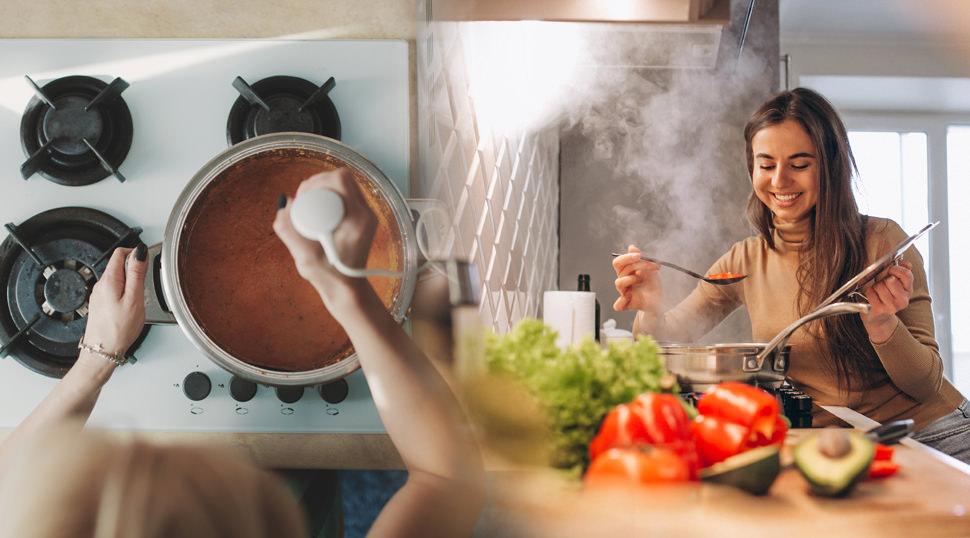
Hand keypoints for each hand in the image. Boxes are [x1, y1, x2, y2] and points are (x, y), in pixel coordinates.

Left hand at [82, 244, 147, 355]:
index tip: (147, 262)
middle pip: (118, 264)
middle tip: (146, 283)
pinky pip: (114, 290)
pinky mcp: (100, 304)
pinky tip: (131, 304)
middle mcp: (100, 285)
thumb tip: (139, 252)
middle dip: (134, 267)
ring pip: (117, 277)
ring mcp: (99, 295)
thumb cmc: (118, 329)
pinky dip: (125, 291)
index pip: (120, 253)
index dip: (135, 252)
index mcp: (109, 280)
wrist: (102, 351)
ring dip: (130, 280)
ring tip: (140, 296)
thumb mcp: (134, 299)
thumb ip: (136, 274)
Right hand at [273, 168, 377, 302]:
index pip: (341, 179)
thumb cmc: (328, 275)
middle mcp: (367, 214)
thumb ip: (288, 230)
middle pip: (343, 179)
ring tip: (307, 202)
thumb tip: (284, 204)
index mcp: (358, 218)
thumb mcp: (303, 255)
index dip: (317, 181)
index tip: (302, 195)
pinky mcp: (361, 220)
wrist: (346, 289)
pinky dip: (330, 197)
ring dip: (324, 189)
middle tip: (302, 198)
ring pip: (345, 186)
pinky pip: (346, 197)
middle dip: (318, 183)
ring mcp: (366, 216)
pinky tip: (316, 208)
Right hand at [612, 244, 662, 313]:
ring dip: (630, 279)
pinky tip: (629, 297)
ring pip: (618, 283)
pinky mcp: (628, 304)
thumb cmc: (653, 284)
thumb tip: (631, 247)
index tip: (639, 256)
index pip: (619, 262)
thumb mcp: (650, 268)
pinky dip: (622, 301)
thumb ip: (641, 259)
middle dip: (637, 265)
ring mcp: (625, 293)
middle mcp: (624, 281)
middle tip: (652, 266)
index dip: (627, 258)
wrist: (661, 300)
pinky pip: (618, 305)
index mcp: (627, 272)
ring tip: (640, 280)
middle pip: (621, 270)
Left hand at [862, 260, 913, 344]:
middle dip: (883, 279)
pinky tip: (872, 297)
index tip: (891, 270)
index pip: (906, 275)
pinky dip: (869, 292)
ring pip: (879, 286)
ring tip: (877, 292)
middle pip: (890, 280)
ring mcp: (891, 306)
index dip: (896, 269)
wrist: (879, 318)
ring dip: (875, 287)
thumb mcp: (897, 285)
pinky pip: (870, 292)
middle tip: (882, 285)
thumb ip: (902, 272)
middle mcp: (903, 300)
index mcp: (908, 290)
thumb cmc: (886, 297)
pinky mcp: (880, 309)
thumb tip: (906, 263)